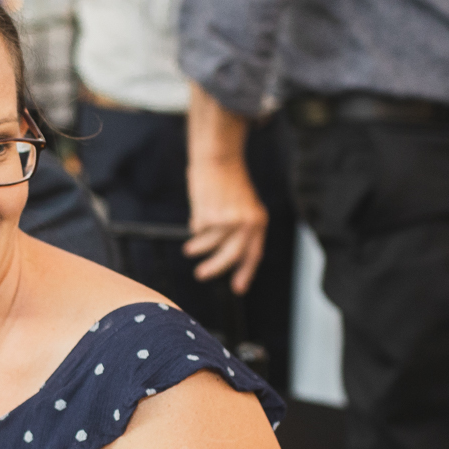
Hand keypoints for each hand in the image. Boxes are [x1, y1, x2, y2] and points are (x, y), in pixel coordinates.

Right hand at [185, 149, 267, 292]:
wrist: (219, 159)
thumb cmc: (230, 182)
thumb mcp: (245, 206)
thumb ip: (242, 229)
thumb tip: (228, 257)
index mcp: (258, 221)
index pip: (253, 254)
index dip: (246, 273)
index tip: (238, 288)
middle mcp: (245, 223)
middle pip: (230, 256)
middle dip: (215, 268)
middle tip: (201, 275)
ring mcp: (227, 221)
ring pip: (210, 244)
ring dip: (198, 249)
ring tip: (189, 251)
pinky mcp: (209, 216)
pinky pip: (199, 229)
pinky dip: (196, 226)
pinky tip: (198, 214)